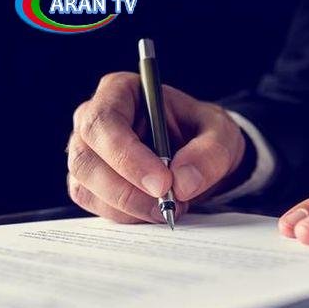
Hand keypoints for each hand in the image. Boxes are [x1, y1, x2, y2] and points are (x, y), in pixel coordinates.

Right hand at [67, 72, 244, 222]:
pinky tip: (156, 211)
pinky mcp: (91, 184)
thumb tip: (183, 182)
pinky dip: (128, 216)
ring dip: (130, 207)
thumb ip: (209, 153)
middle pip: (86, 159)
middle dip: (127, 190)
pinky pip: (97, 206)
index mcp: (120, 91)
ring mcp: (87, 154)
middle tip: (169, 205)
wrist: (200, 156)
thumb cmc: (205, 133)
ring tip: (171, 208)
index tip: (162, 183)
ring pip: (87, 188)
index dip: (127, 155)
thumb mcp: (222, 134)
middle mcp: (94, 121)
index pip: (104, 120)